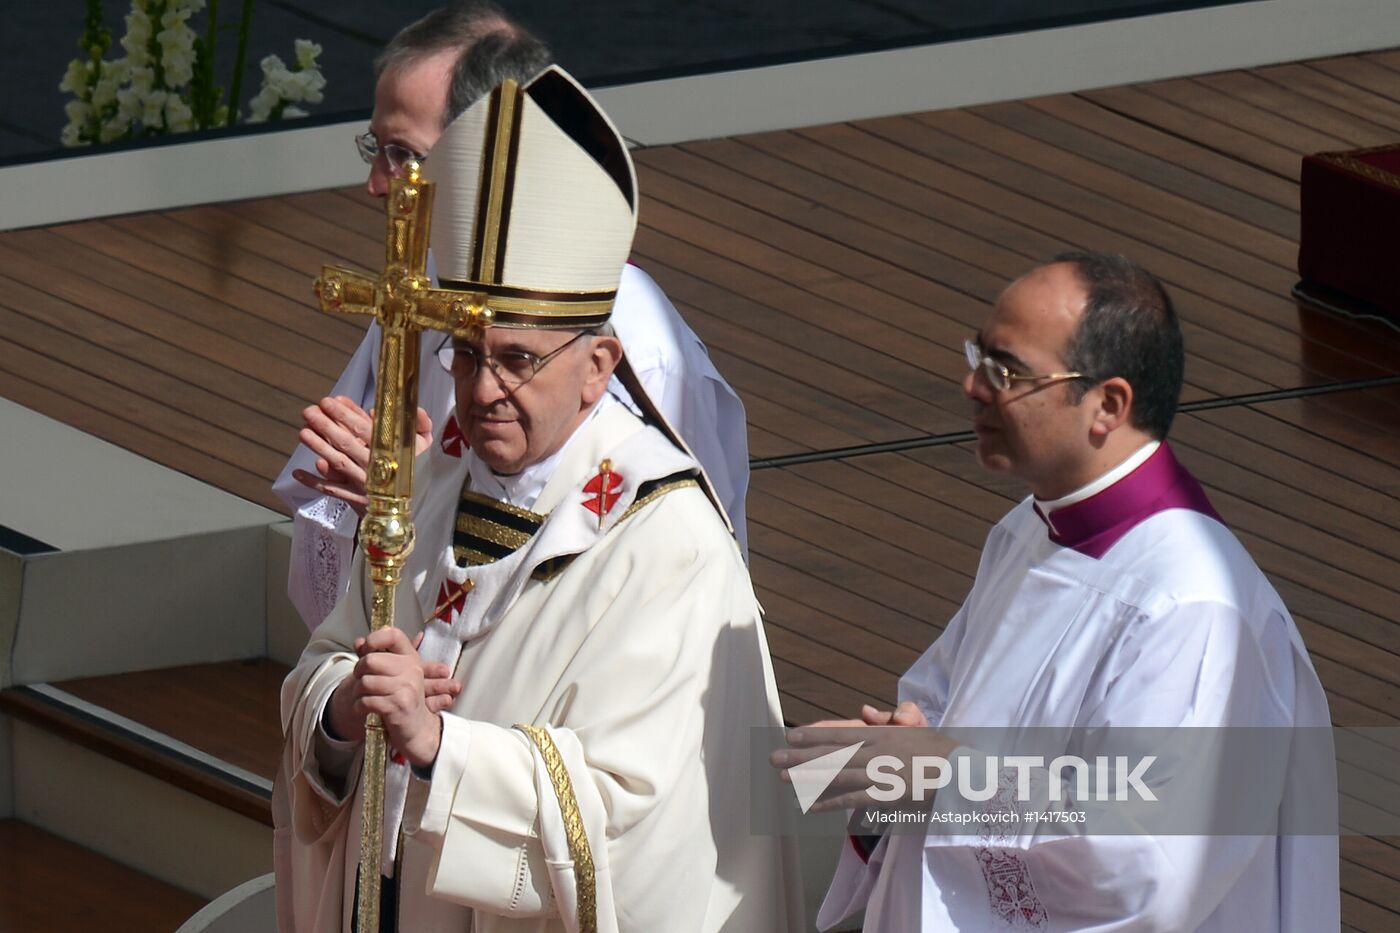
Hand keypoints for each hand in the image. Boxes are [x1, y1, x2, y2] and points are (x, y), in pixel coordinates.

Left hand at [292, 396, 433, 515]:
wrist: (419, 508)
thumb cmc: (421, 471)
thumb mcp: (427, 446)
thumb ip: (420, 424)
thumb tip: (410, 409)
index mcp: (392, 450)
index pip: (365, 428)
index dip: (346, 414)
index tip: (330, 401)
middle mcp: (377, 466)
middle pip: (348, 443)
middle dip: (327, 426)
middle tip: (309, 411)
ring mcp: (365, 484)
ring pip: (339, 463)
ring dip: (320, 448)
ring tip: (303, 432)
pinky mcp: (358, 500)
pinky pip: (334, 490)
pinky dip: (315, 482)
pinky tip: (297, 472)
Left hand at [326, 628, 444, 767]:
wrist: (417, 730)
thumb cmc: (403, 700)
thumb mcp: (394, 676)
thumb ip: (376, 656)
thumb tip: (358, 642)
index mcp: (411, 658)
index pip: (393, 635)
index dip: (374, 639)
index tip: (366, 649)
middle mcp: (412, 670)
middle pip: (370, 660)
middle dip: (358, 672)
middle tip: (362, 682)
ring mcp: (407, 688)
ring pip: (365, 682)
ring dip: (358, 693)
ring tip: (363, 697)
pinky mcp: (399, 706)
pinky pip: (366, 701)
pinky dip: (359, 706)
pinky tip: (363, 708)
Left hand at [770, 702, 950, 811]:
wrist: (962, 772)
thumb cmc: (938, 749)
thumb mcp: (915, 726)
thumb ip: (889, 717)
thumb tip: (865, 710)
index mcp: (881, 734)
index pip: (840, 733)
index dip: (814, 735)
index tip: (791, 736)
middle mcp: (876, 752)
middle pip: (831, 753)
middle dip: (800, 756)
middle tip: (773, 759)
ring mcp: (880, 774)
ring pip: (836, 775)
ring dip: (808, 778)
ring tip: (783, 780)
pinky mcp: (886, 796)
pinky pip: (852, 800)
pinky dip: (830, 802)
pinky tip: (810, 805)